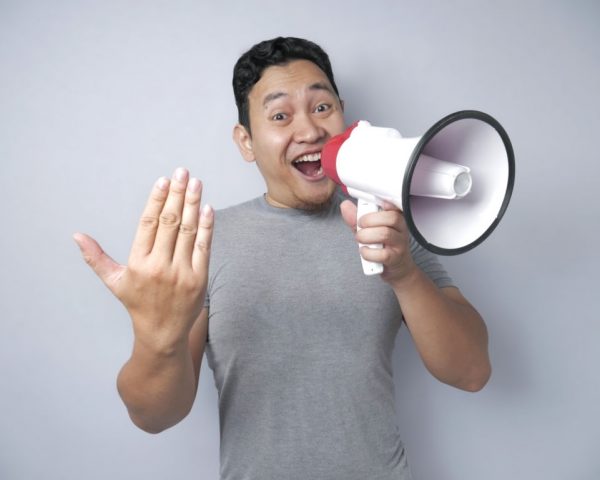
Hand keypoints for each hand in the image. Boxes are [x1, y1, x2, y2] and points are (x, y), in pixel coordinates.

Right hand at [74, 168, 213, 350]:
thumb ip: (96, 258)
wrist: (163, 333)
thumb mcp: (114, 281)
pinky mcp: (200, 278)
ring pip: (188, 231)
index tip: (164, 180)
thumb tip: (76, 236)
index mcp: (138, 263)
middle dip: (177, 194)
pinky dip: (207, 226)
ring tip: (196, 183)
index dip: (157, 200)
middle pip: (170, 222)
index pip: (149, 224)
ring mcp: (182, 273)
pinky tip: (207, 208)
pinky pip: (204, 247)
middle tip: (182, 172)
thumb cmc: (138, 303)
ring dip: (193, 204)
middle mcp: (160, 266)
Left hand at [340, 199, 416, 284]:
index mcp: (395, 218)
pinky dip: (368, 253)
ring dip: (366, 236)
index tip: (372, 205)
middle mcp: (400, 229)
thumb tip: (345, 205)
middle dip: (369, 220)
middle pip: (390, 218)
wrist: (396, 268)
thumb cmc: (382, 246)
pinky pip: (383, 254)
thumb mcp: (367, 230)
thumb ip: (356, 218)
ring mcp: (399, 244)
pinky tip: (364, 251)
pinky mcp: (395, 259)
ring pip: (385, 234)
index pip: (393, 205)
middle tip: (360, 226)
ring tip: (360, 239)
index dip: (384, 203)